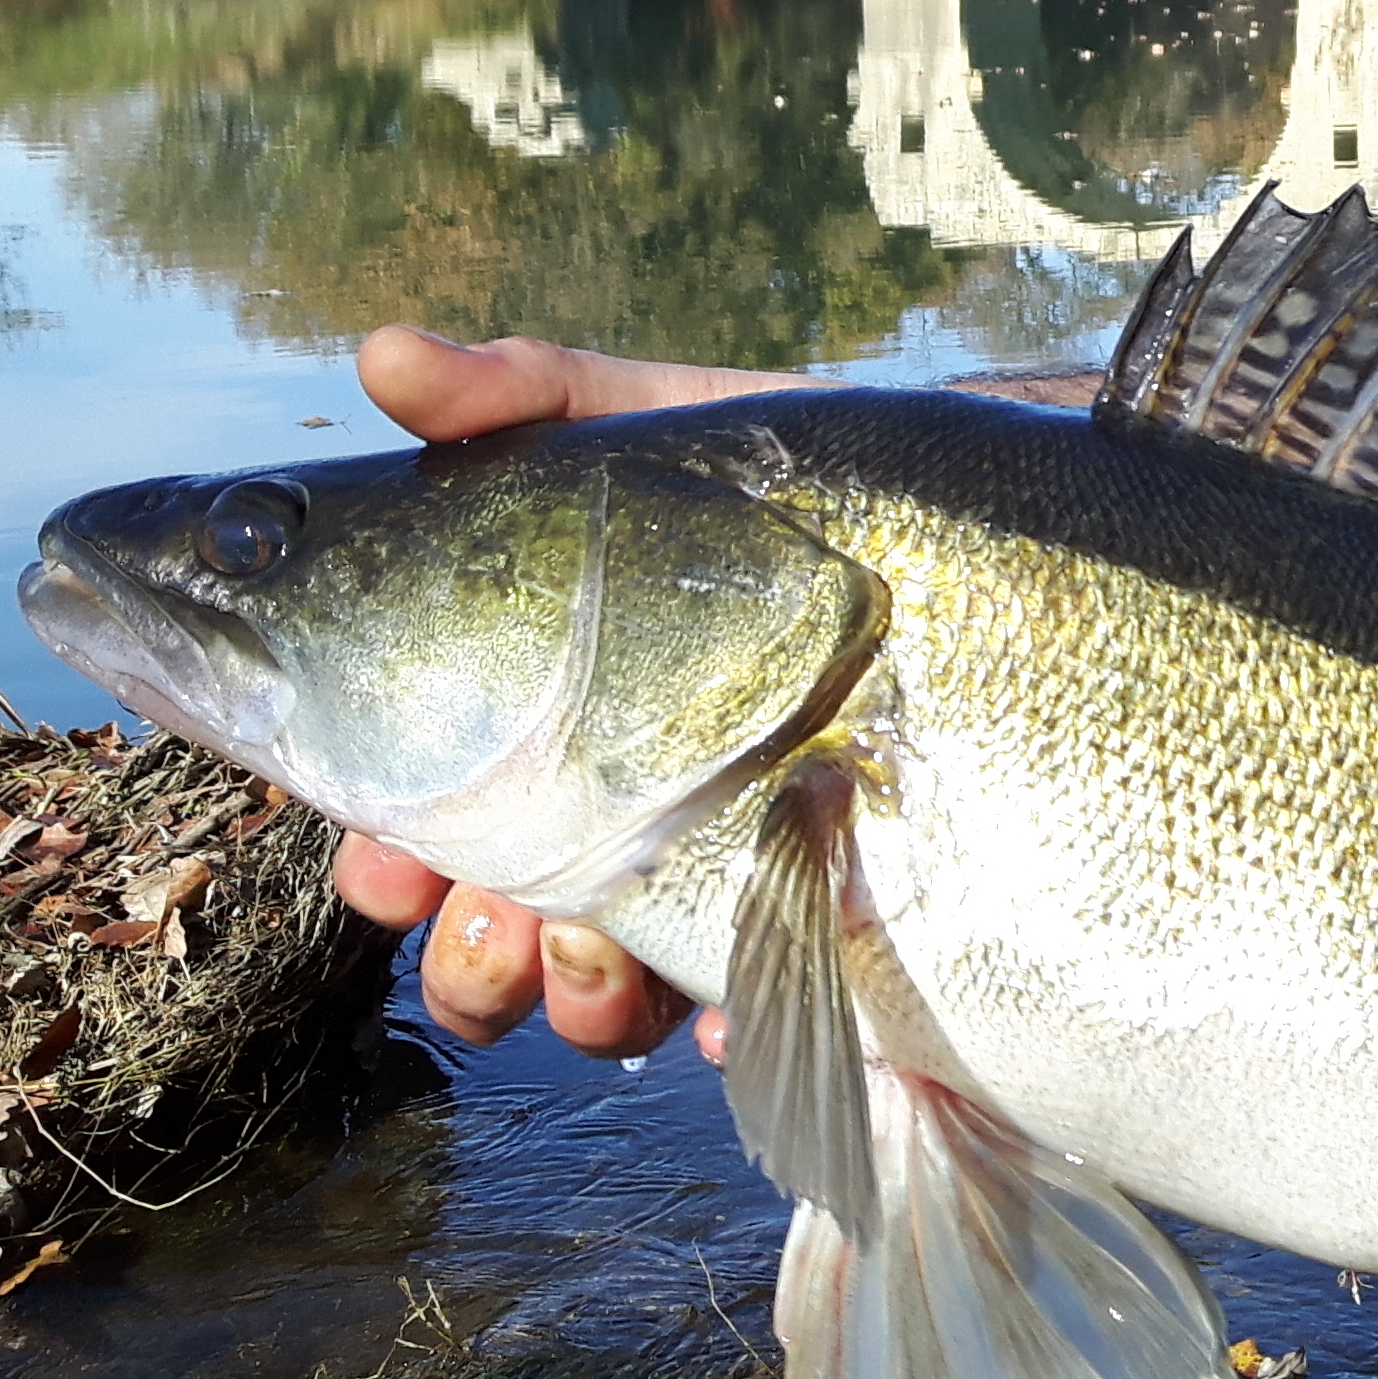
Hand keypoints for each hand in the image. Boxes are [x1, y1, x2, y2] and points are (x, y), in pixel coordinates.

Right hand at [326, 325, 790, 1052]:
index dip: (380, 849)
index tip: (388, 856)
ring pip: (591, 996)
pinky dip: (733, 1023)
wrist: (997, 545)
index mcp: (542, 721)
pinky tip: (730, 1006)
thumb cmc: (812, 483)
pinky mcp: (825, 927)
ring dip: (572, 995)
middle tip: (494, 913)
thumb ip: (526, 398)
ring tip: (602, 948)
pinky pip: (761, 1017)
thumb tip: (383, 355)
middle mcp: (615, 812)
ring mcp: (716, 879)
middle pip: (487, 931)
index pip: (416, 812)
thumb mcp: (672, 427)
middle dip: (469, 947)